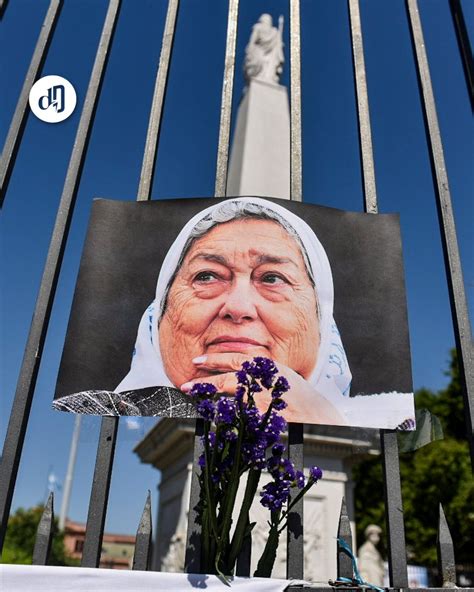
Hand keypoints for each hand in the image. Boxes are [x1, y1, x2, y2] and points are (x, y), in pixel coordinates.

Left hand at [180, 353, 344, 424]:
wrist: (320, 417)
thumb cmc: (303, 398)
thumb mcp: (284, 375)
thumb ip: (262, 370)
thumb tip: (240, 369)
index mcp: (267, 366)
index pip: (235, 358)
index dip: (214, 359)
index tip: (198, 360)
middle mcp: (263, 379)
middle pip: (226, 377)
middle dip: (204, 380)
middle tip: (186, 384)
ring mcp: (262, 399)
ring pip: (227, 396)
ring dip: (209, 399)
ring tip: (193, 399)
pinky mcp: (261, 417)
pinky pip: (236, 416)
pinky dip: (224, 417)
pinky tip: (212, 418)